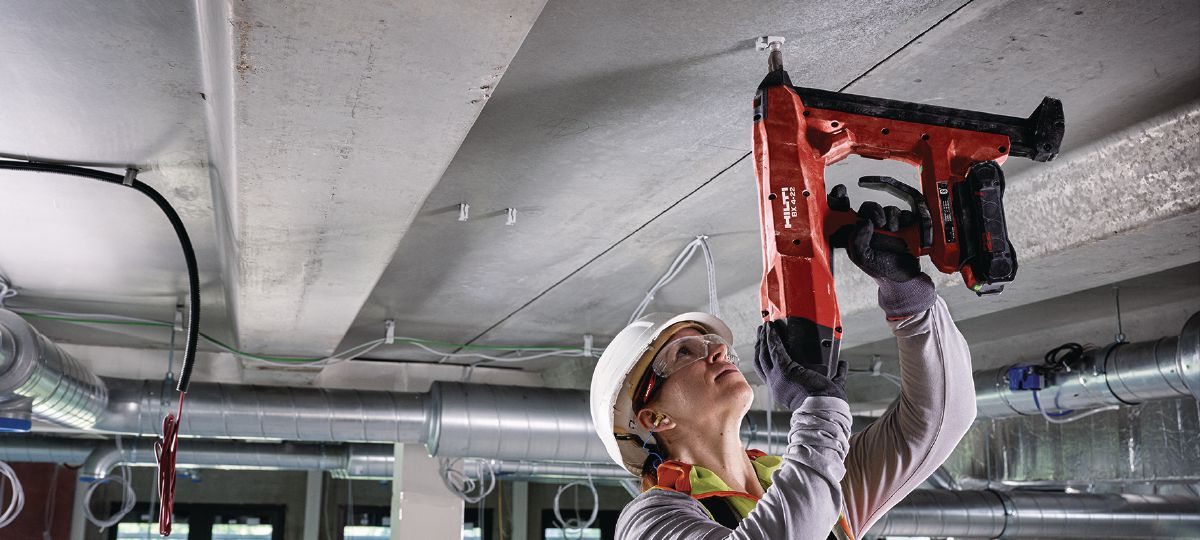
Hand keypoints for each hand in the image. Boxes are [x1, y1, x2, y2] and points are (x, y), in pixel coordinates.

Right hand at [754, 323, 847, 409]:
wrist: (825, 406)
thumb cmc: (828, 402)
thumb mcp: (829, 387)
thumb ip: (836, 375)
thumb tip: (842, 363)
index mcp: (781, 391)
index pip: (766, 372)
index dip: (763, 358)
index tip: (764, 346)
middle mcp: (775, 385)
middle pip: (761, 361)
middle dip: (760, 346)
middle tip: (761, 333)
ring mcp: (777, 378)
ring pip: (764, 354)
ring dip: (763, 339)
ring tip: (765, 327)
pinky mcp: (784, 370)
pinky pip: (774, 350)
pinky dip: (772, 338)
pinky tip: (771, 328)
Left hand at [829, 184, 936, 317]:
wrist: (905, 277)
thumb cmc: (881, 270)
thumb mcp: (862, 257)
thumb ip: (857, 241)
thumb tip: (863, 222)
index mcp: (854, 234)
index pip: (843, 214)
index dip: (839, 200)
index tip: (841, 192)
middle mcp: (868, 228)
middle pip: (867, 207)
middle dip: (873, 210)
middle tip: (879, 222)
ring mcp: (885, 227)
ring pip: (885, 208)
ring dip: (890, 216)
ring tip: (892, 229)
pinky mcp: (901, 226)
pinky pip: (902, 213)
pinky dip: (903, 218)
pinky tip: (902, 228)